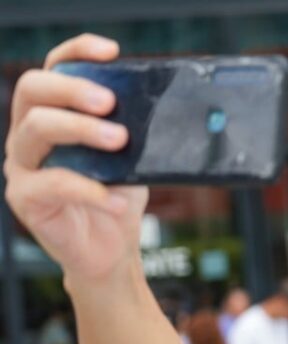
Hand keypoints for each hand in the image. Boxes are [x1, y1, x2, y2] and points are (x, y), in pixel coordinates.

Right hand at [4, 34, 148, 284]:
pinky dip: (89, 189)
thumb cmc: (119, 196)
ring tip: (119, 141)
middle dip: (73, 89)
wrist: (112, 249)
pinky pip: (51, 183)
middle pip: (34, 90)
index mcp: (55, 114)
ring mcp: (23, 164)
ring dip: (81, 130)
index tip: (112, 52)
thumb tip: (167, 107)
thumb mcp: (134, 158)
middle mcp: (30, 133)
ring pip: (37, 129)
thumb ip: (137, 131)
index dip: (78, 52)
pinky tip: (116, 200)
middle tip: (110, 103)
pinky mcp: (25, 198)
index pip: (55, 67)